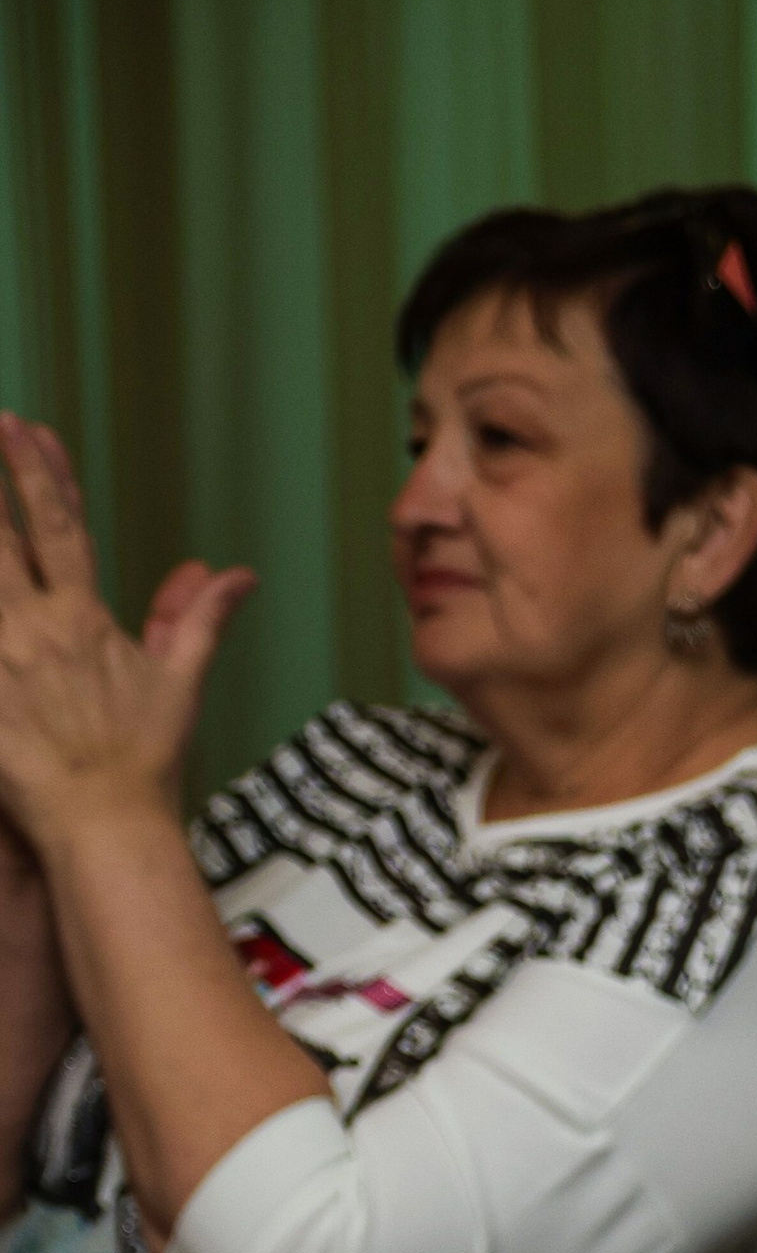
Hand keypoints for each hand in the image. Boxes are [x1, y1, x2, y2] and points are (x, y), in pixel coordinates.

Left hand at [0, 414, 253, 848]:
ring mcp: (1, 657)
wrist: (106, 823)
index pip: (61, 525)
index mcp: (83, 617)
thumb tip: (237, 575)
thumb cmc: (143, 762)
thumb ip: (199, 619)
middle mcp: (36, 625)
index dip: (42, 473)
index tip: (25, 429)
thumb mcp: (179, 682)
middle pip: (0, 536)